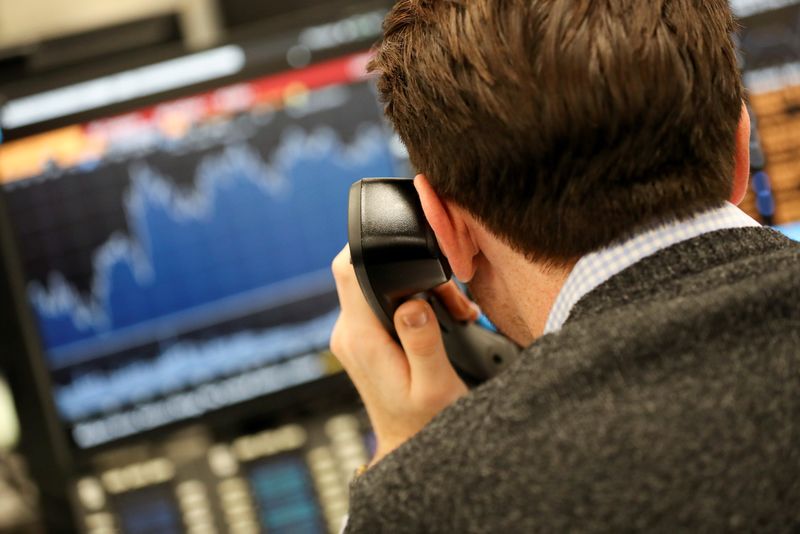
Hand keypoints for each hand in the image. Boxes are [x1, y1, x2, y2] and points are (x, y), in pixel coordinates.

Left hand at [330, 245, 477, 465]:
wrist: (410, 449)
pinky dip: (408, 304)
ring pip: (375, 287)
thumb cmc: (426, 423)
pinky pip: (379, 305)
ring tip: (451, 313)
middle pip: (366, 273)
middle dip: (410, 273)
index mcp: (361, 338)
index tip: (414, 254)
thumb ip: (422, 342)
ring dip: (414, 290)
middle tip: (451, 301)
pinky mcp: (361, 340)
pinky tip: (434, 322)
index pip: (348, 269)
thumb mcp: (434, 386)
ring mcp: (352, 336)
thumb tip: (413, 302)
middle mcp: (348, 333)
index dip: (374, 248)